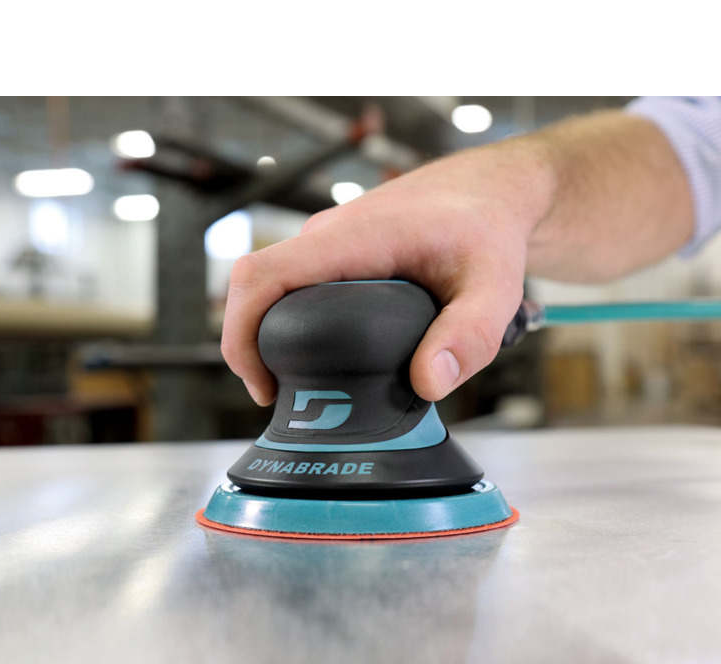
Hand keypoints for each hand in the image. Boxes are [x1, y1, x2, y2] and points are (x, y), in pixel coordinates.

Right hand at [221, 141, 553, 405]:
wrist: (488, 192)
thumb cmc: (489, 228)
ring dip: (267, 335)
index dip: (242, 332)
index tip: (262, 383)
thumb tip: (427, 384)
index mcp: (354, 237)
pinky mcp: (335, 254)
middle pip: (255, 288)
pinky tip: (317, 358)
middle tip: (279, 397)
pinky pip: (294, 286)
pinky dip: (289, 324)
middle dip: (250, 346)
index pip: (264, 275)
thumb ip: (469, 336)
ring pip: (272, 288)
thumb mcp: (495, 287)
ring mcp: (328, 243)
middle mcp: (329, 236)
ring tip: (297, 386)